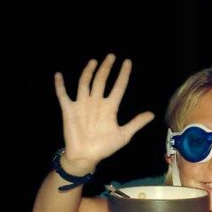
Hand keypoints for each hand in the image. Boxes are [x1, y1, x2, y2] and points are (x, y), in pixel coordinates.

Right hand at [54, 53, 154, 173]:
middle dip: (106, 68)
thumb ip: (136, 123)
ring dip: (88, 72)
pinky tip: (58, 75)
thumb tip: (152, 114)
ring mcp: (82, 105)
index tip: (127, 62)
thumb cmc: (104, 146)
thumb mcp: (123, 135)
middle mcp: (96, 102)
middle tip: (111, 56)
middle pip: (102, 80)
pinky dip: (60, 86)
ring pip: (85, 83)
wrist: (86, 156)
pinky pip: (63, 96)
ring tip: (94, 61)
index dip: (123, 74)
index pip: (119, 86)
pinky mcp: (69, 110)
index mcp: (110, 107)